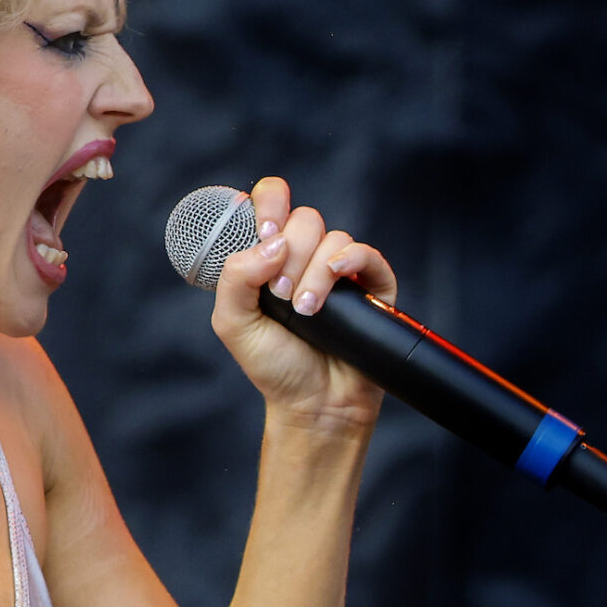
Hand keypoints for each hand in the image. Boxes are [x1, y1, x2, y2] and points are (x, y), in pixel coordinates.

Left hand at [210, 177, 397, 428]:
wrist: (314, 404)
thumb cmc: (273, 364)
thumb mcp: (234, 323)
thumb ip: (236, 278)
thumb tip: (273, 243)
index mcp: (270, 256)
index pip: (271, 203)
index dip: (268, 203)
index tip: (265, 233)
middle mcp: (305, 256)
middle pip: (303, 219)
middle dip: (289, 255)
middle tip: (281, 296)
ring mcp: (340, 269)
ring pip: (332, 238)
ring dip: (313, 273)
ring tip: (305, 312)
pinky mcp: (372, 285)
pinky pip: (365, 253)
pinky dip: (349, 259)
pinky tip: (336, 279)